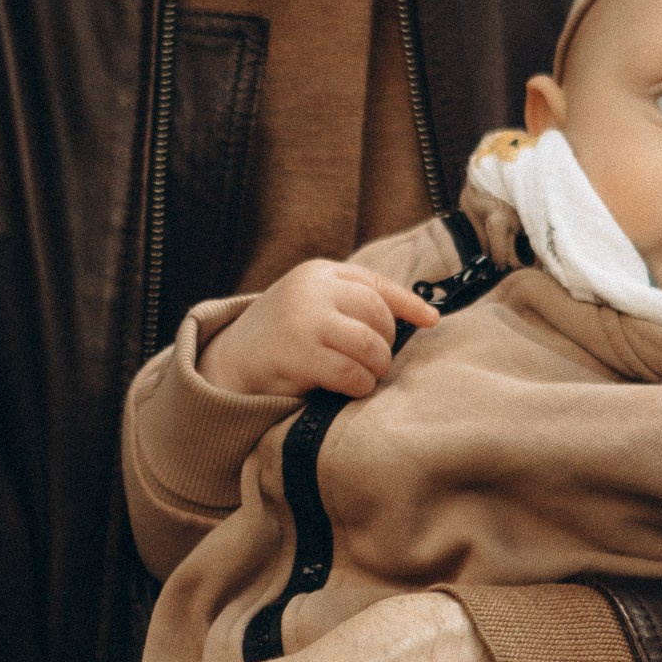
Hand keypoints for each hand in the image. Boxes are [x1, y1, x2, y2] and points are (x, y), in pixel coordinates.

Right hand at [200, 259, 438, 401]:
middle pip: (378, 315)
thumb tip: (420, 314)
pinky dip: (359, 385)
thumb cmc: (282, 336)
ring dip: (376, 367)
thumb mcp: (312, 304)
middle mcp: (312, 290)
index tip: (431, 320)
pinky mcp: (298, 354)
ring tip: (365, 376)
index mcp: (318, 273)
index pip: (376, 284)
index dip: (409, 303)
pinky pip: (350, 373)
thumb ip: (350, 302)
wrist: (230, 361)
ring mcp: (304, 320)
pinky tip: (350, 388)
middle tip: (376, 362)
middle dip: (386, 343)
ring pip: (369, 345)